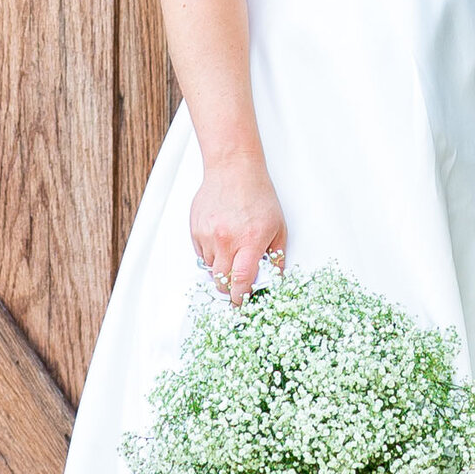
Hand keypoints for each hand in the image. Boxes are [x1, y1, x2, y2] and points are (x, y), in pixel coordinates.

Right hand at [191, 154, 286, 305]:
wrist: (233, 169)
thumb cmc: (258, 195)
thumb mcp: (278, 226)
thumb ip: (276, 256)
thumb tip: (274, 280)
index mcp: (250, 240)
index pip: (242, 280)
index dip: (241, 298)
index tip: (243, 304)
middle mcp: (226, 239)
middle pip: (222, 281)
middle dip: (229, 289)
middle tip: (237, 286)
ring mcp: (208, 234)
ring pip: (210, 268)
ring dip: (220, 269)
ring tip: (231, 253)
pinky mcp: (195, 229)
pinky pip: (200, 253)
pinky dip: (210, 254)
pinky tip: (221, 239)